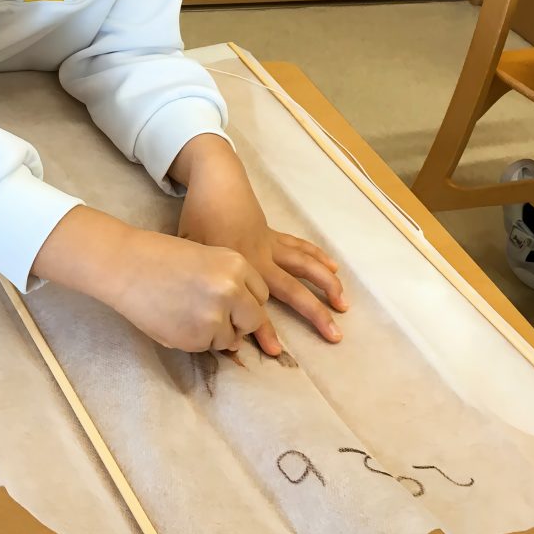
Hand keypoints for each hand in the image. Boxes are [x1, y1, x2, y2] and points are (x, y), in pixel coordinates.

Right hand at [32, 206, 269, 351]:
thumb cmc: (161, 256)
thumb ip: (229, 284)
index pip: (261, 294)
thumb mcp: (206, 257)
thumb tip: (239, 329)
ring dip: (215, 332)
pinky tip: (176, 320)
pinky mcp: (197, 338)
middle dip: (239, 322)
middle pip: (254, 320)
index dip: (246, 300)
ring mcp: (216, 316)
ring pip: (231, 338)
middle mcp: (233, 290)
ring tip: (187, 312)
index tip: (231, 302)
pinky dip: (195, 339)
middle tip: (215, 315)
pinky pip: (207, 347)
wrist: (126, 266)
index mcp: (237, 264)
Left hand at [173, 136, 346, 354]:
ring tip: (342, 303)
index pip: (255, 307)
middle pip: (294, 290)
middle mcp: (261, 259)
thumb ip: (198, 279)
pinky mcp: (274, 234)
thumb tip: (197, 312)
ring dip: (326, 284)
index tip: (276, 351)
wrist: (216, 182)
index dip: (264, 331)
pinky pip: (300, 247)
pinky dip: (318, 257)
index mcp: (240, 267)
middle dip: (315, 312)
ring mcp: (271, 245)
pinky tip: (333, 268)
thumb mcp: (190, 249)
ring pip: (305, 266)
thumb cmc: (198, 217)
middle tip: (334, 333)